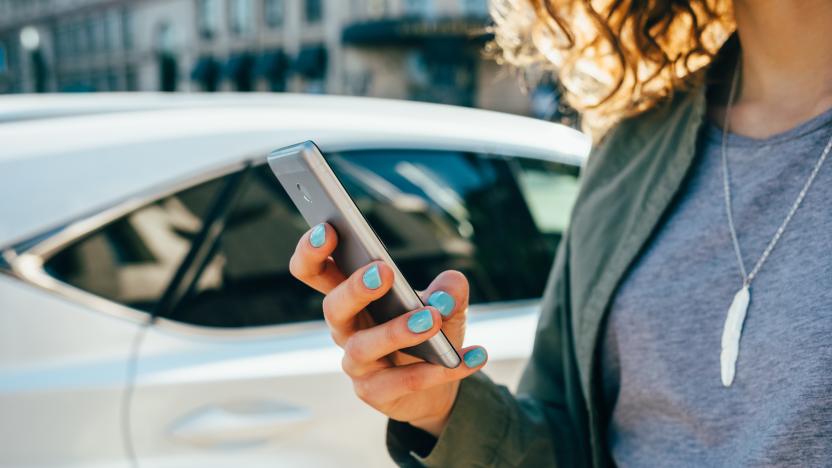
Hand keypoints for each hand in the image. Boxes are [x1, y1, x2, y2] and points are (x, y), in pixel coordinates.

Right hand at [289, 223, 487, 435]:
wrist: (438, 383)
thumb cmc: (429, 330)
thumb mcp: (445, 303)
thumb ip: (450, 289)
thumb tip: (450, 288)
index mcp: (350, 295)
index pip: (315, 271)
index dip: (312, 251)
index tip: (329, 229)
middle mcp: (345, 327)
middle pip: (332, 306)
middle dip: (354, 288)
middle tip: (382, 271)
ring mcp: (356, 363)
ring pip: (364, 346)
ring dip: (397, 330)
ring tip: (432, 318)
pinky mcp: (375, 393)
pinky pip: (403, 382)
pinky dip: (439, 370)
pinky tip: (472, 356)